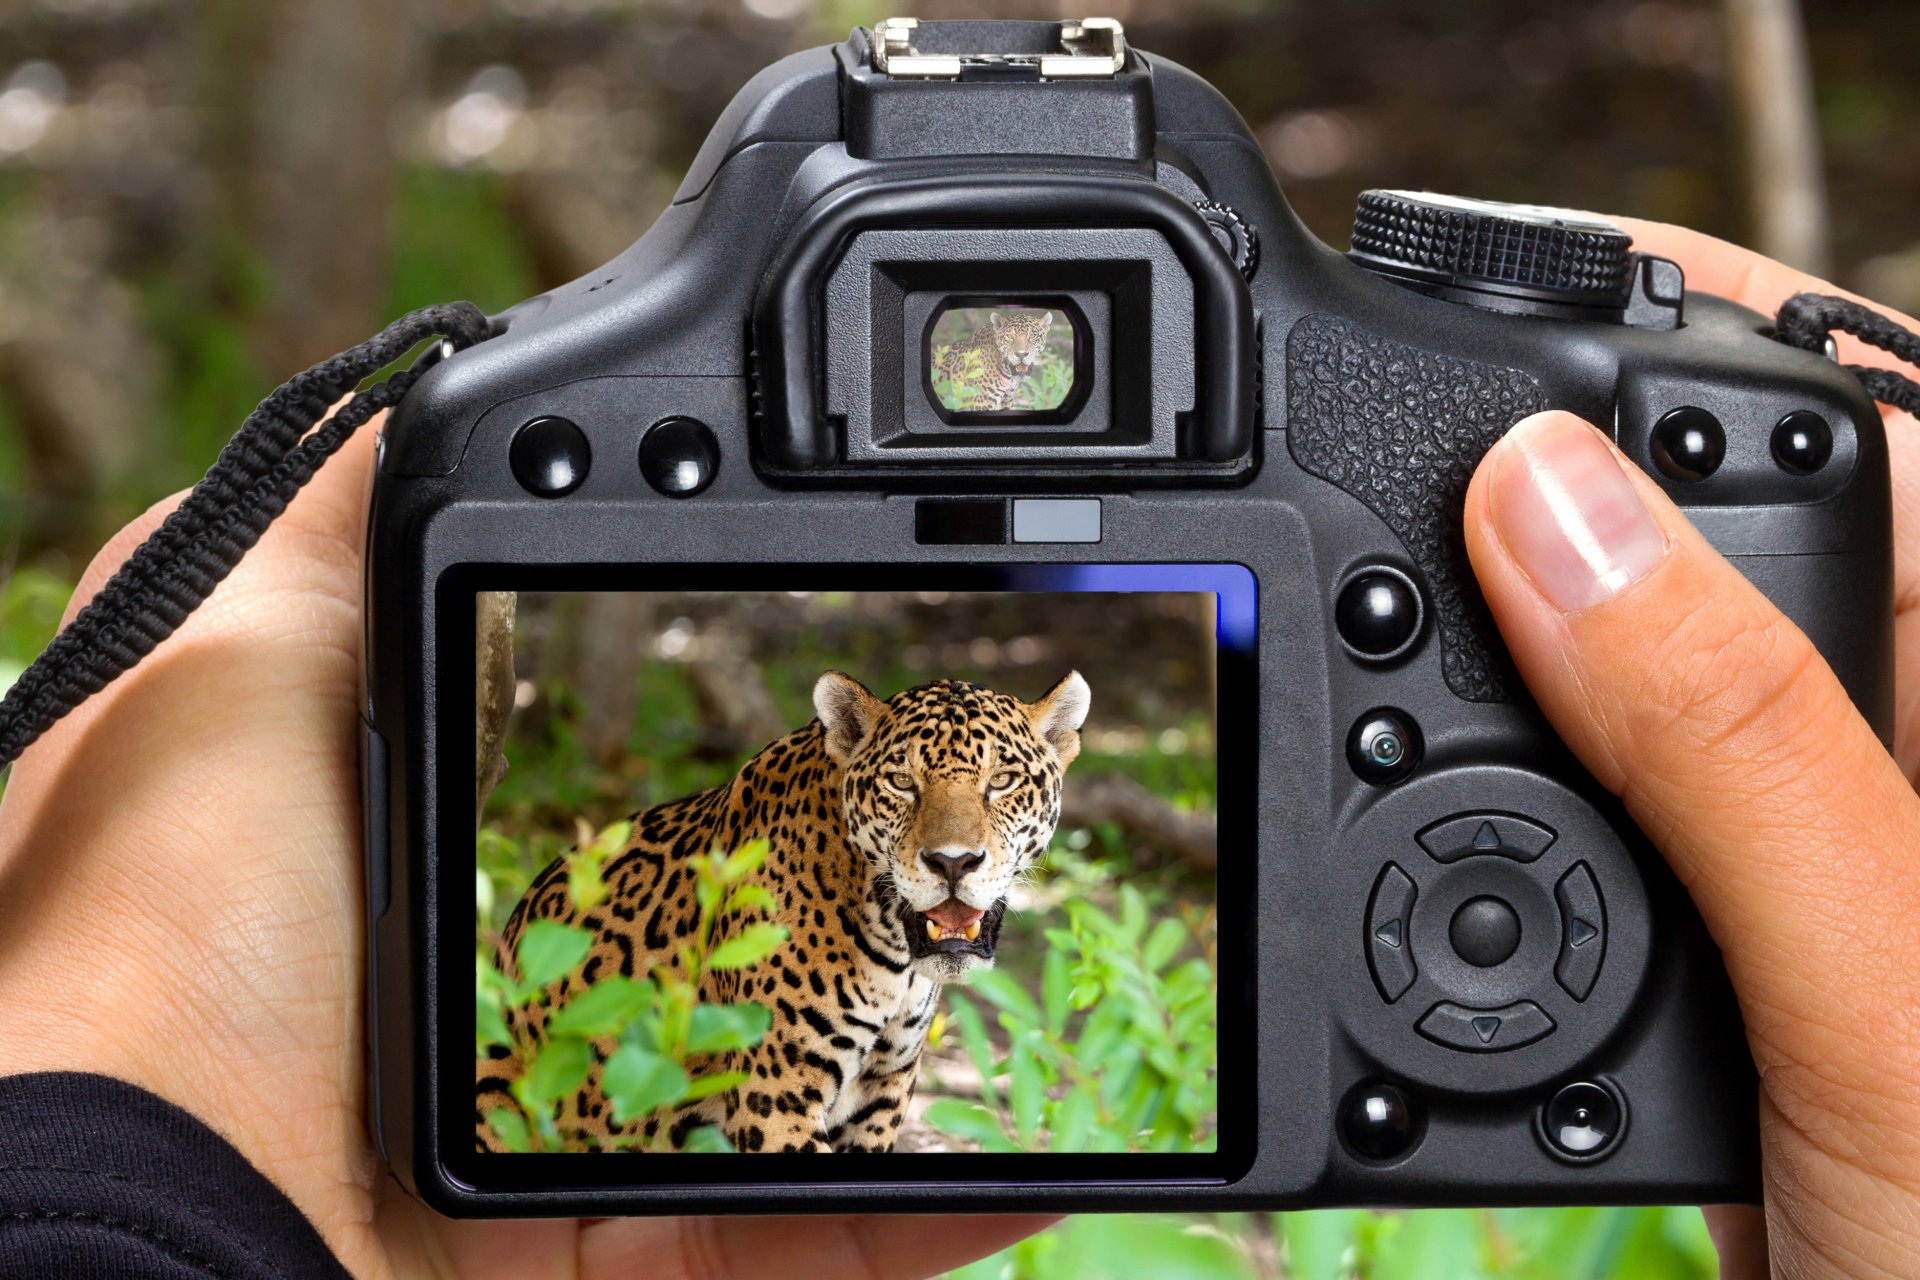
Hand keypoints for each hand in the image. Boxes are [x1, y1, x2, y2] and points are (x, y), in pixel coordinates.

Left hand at [0, 425, 1050, 1277]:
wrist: (134, 1208)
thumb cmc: (155, 922)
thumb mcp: (231, 656)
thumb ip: (331, 530)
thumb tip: (432, 397)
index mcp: (428, 847)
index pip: (620, 776)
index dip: (737, 734)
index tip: (853, 684)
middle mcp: (487, 988)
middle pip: (714, 929)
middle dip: (852, 882)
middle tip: (973, 832)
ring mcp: (549, 1125)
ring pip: (775, 1086)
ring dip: (915, 1051)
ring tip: (1020, 978)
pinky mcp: (591, 1251)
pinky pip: (781, 1238)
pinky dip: (911, 1220)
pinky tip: (1025, 1173)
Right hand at [1464, 221, 1919, 1279]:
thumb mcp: (1890, 991)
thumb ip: (1734, 751)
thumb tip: (1546, 513)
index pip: (1877, 436)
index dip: (1715, 330)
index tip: (1528, 281)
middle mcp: (1893, 761)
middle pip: (1713, 548)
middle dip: (1552, 484)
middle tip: (1381, 442)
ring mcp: (1797, 865)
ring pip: (1614, 691)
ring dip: (1481, 650)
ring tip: (1344, 600)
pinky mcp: (1709, 964)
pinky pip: (1564, 831)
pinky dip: (1459, 805)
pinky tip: (1383, 810)